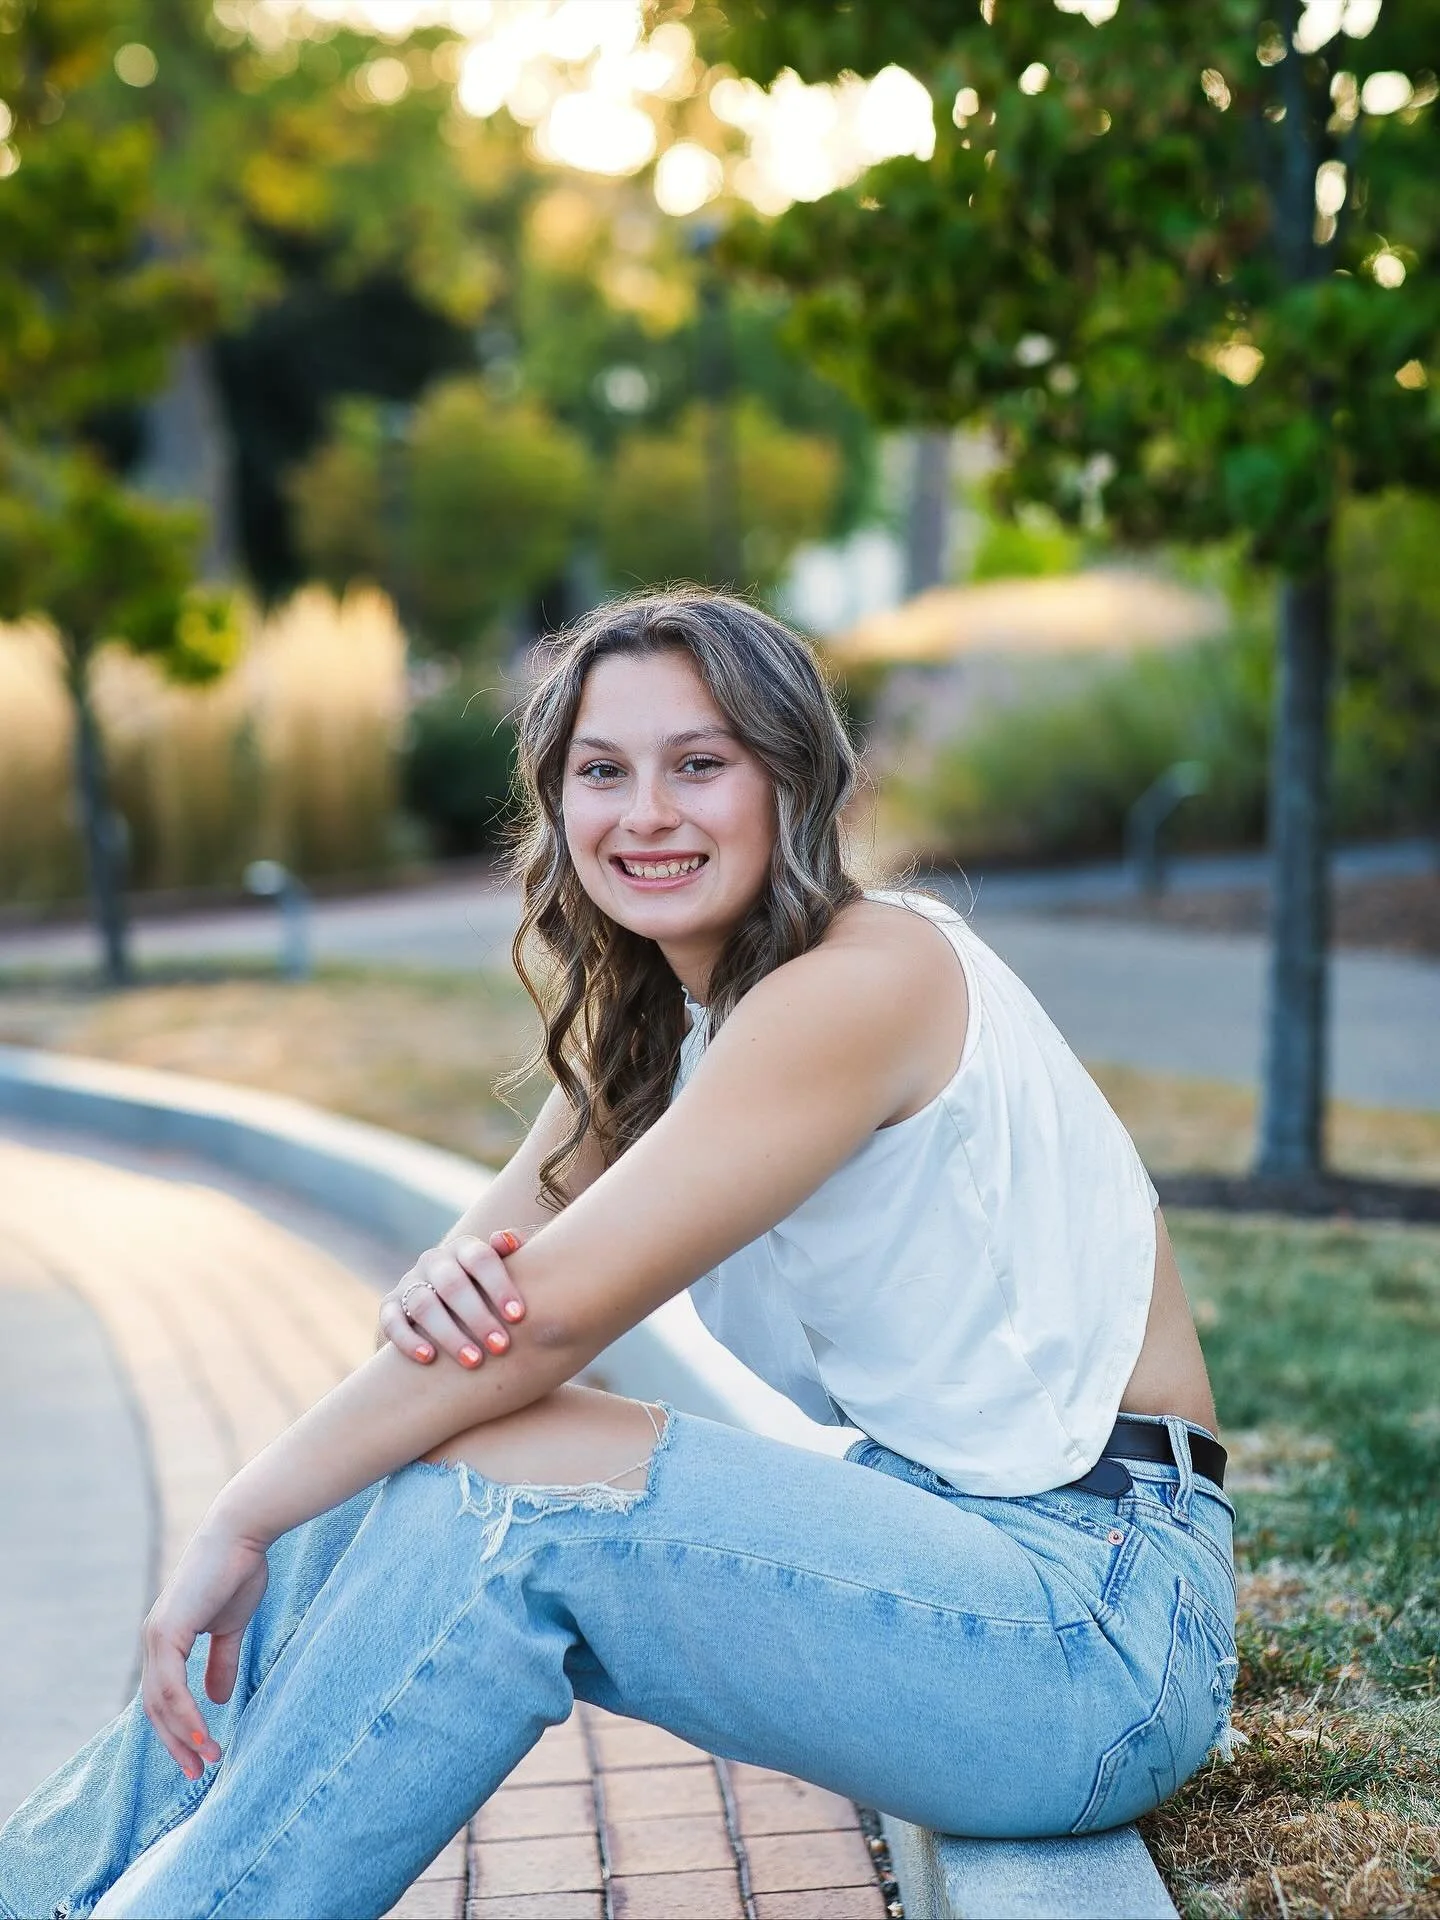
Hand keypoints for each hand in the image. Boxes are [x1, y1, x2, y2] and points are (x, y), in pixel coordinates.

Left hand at [141, 1519, 269, 1777]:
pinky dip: (185, 1715)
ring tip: (206, 1760)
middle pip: (155, 1708)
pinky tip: (202, 1734)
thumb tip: (217, 1698)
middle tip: (197, 1771)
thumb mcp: (231, 1626)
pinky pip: (170, 1687)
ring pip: (160, 1703)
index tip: (200, 1755)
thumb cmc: (239, 1571)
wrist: (242, 1534)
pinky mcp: (166, 1633)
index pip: (163, 1697)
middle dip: (176, 1742)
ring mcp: (156, 1637)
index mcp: (166, 1640)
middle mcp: (153, 1641)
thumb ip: (221, 1661)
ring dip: (183, 1735)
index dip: (179, 1728)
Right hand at [378, 1228, 528, 1368]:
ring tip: (473, 1361)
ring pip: (423, 1305)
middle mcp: (434, 1261)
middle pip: (452, 1284)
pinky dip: (408, 1340)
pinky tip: (429, 1358)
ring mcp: (410, 1282)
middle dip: (478, 1317)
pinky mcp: (391, 1305)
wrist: (450, 1303)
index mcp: (464, 1248)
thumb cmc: (491, 1287)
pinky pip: (392, 1321)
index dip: (499, 1286)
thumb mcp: (506, 1267)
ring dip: (449, 1334)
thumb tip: (508, 1240)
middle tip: (500, 1346)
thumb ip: (515, 1251)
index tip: (518, 1317)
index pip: (480, 1258)